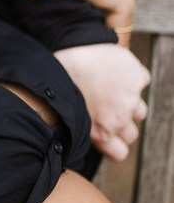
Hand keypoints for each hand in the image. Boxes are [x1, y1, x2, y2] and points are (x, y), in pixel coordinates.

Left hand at [54, 43, 149, 160]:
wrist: (69, 49)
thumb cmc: (61, 81)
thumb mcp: (67, 115)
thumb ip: (83, 131)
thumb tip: (80, 141)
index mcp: (101, 132)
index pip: (120, 153)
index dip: (114, 145)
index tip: (109, 138)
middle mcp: (120, 119)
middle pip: (131, 134)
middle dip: (120, 125)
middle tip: (105, 111)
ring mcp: (131, 98)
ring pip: (139, 111)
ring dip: (128, 104)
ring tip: (108, 91)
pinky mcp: (138, 77)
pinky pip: (141, 82)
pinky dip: (132, 78)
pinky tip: (114, 71)